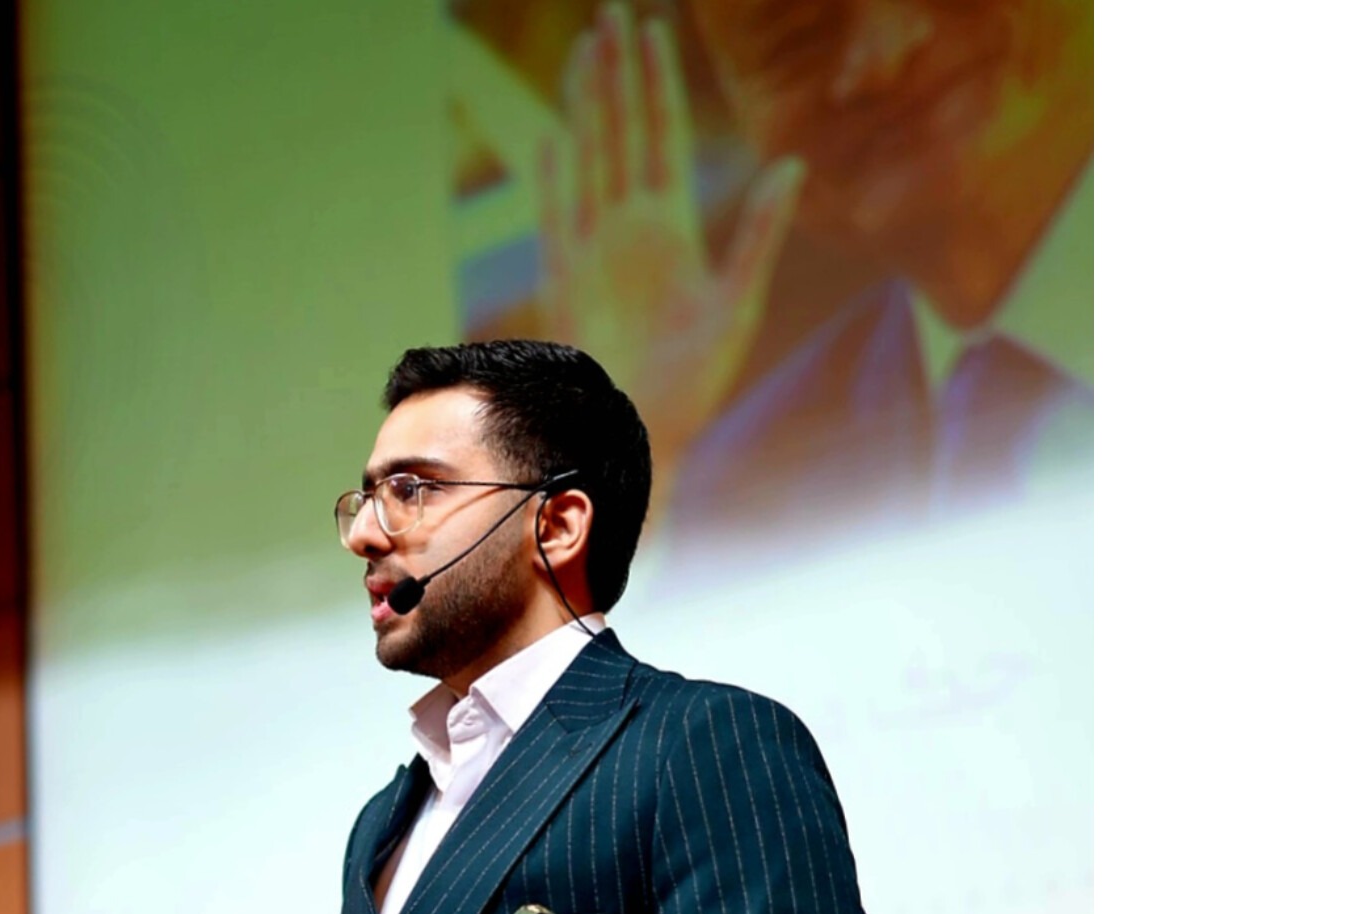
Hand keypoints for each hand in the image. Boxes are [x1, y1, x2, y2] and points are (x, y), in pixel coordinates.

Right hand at [538, 3, 803, 519]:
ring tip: (587, 52)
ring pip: (588, 161)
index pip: (663, 138)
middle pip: (621, 134)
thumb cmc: (695, 384)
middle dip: (617, 75)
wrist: (645, 437)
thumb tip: (793, 162)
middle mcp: (630, 232)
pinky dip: (555, 181)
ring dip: (587, 108)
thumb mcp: (737, 303)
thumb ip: (758, 231)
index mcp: (672, 230)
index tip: (654, 27)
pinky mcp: (564, 285)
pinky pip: (557, 220)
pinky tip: (554, 139)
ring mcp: (593, 253)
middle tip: (612, 12)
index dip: (657, 84)